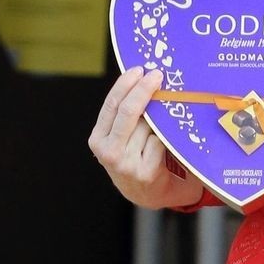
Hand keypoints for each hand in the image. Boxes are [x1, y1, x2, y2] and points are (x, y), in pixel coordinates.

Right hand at [88, 65, 204, 208]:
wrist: (146, 194)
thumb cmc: (135, 157)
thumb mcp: (120, 139)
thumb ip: (124, 116)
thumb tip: (141, 77)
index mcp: (98, 139)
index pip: (111, 105)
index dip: (125, 84)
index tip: (139, 69)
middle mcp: (108, 152)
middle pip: (128, 112)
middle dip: (144, 90)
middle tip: (157, 75)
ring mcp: (126, 164)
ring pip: (148, 127)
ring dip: (158, 120)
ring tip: (161, 125)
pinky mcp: (146, 173)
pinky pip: (160, 142)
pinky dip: (165, 139)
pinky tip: (165, 145)